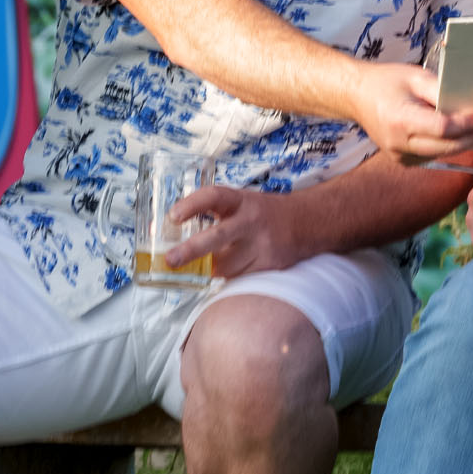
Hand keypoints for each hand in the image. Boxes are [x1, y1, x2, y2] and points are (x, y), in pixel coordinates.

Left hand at [167, 185, 309, 279]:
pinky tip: (231, 268)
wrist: (308, 222)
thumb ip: (209, 212)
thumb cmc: (261, 214)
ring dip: (211, 269)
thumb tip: (164, 229)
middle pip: (218, 236)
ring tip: (207, 265)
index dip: (191, 205)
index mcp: (240, 200)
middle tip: (170, 260)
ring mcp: (262, 244)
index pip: (213, 196)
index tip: (173, 217)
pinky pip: (239, 277)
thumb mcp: (239, 203)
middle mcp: (251, 220)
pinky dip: (229, 276)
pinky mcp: (270, 264)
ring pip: (226, 266)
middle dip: (191, 250)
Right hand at [348, 61, 472, 162]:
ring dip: (464, 144)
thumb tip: (472, 104)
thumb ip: (442, 91)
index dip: (467, 123)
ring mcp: (399, 156)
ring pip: (442, 154)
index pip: (443, 128)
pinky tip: (464, 137)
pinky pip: (432, 156)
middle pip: (446, 146)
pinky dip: (449, 146)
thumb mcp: (415, 76)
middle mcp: (398, 143)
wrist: (356, 97)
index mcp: (400, 120)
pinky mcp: (402, 162)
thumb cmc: (387, 81)